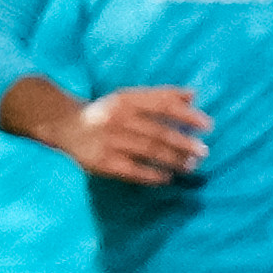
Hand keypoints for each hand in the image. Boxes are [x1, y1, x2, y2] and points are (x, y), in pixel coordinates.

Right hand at [57, 85, 209, 182]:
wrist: (64, 126)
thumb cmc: (105, 112)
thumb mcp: (128, 98)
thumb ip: (160, 95)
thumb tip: (194, 95)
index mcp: (125, 100)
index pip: (163, 106)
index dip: (187, 115)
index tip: (208, 126)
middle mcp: (117, 119)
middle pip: (158, 132)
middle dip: (184, 143)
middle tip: (203, 152)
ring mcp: (109, 142)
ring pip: (149, 152)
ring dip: (173, 160)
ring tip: (190, 166)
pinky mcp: (101, 162)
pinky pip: (133, 171)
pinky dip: (152, 175)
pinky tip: (166, 178)